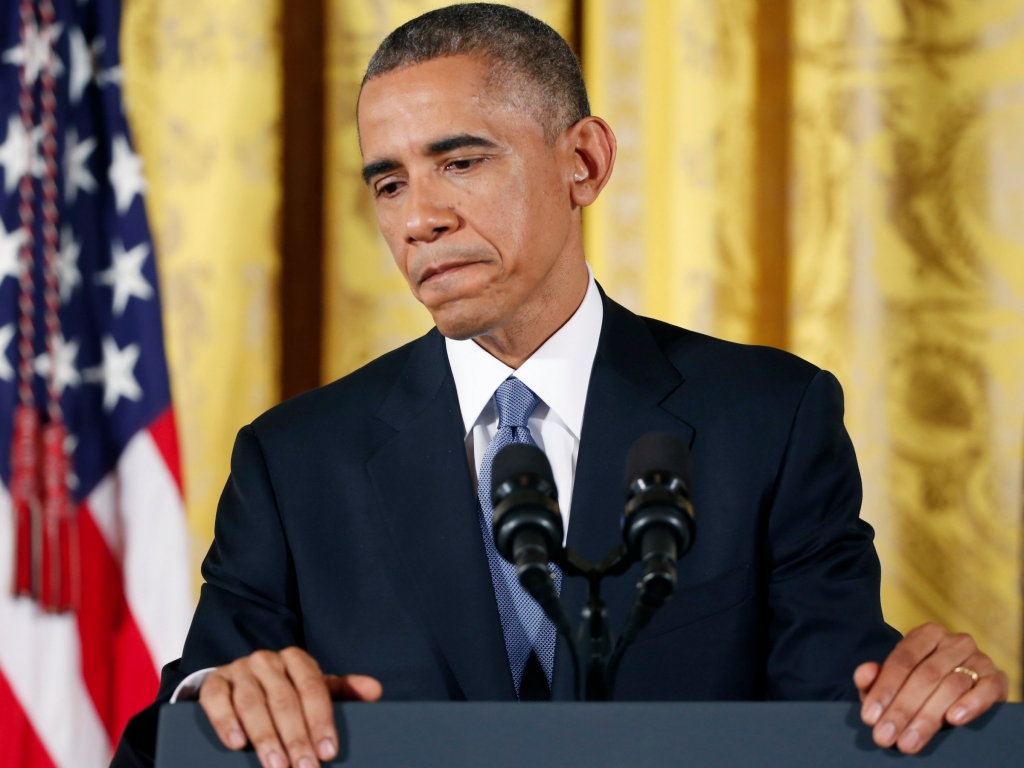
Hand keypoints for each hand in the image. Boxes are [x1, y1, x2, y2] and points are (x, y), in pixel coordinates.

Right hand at [199, 646, 382, 767]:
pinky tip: (236, 743)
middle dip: (296, 738)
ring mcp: (239, 669)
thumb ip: (343, 690)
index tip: (328, 751)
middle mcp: (268, 660)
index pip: (313, 688)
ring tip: (276, 766)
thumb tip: (375, 690)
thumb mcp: (313, 688)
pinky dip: (225, 722)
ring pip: (252, 703)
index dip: (321, 720)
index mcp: (296, 659)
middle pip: (284, 700)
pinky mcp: (214, 682)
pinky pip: (217, 700)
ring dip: (265, 737)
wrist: (240, 681)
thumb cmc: (284, 689)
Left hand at [855, 622, 1008, 753]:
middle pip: (925, 675)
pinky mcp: (997, 679)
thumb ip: (874, 678)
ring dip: (928, 717)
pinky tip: (953, 719)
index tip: (870, 716)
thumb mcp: (894, 681)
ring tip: (909, 740)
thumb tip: (865, 674)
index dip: (884, 689)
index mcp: (926, 635)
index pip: (902, 660)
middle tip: (886, 735)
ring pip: (951, 686)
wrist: (962, 687)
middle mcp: (954, 642)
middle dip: (902, 709)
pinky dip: (970, 704)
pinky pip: (986, 690)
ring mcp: (978, 659)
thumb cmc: (920, 683)